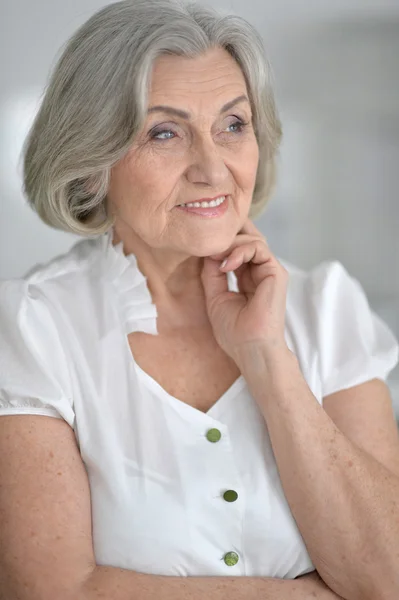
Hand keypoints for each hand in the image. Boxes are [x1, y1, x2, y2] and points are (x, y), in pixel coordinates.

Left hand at [201, 218, 288, 363]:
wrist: (250, 350)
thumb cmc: (235, 332)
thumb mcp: (215, 296)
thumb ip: (212, 272)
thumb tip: (207, 249)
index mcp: (247, 277)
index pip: (237, 247)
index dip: (220, 242)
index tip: (200, 249)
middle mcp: (260, 271)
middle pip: (247, 237)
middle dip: (226, 234)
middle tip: (207, 243)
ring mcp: (269, 271)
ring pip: (252, 239)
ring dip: (230, 243)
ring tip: (215, 257)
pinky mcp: (276, 272)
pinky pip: (258, 247)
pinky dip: (239, 250)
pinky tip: (226, 265)